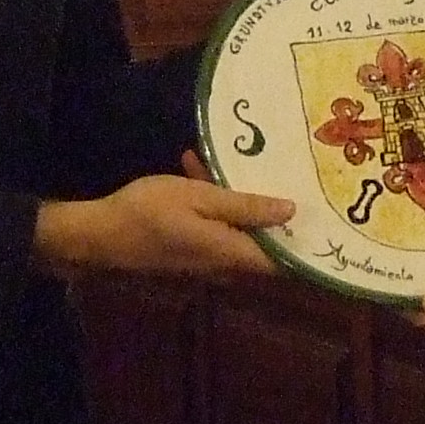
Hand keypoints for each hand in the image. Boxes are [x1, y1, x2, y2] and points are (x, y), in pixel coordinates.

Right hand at [33, 172, 292, 280]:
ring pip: (235, 228)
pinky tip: (195, 165)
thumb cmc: (150, 213)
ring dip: (235, 197)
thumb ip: (246, 206)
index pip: (285, 260)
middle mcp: (225, 265)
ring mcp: (205, 260)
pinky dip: (211, 203)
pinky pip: (212, 226)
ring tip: (232, 158)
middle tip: (290, 173)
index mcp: (233, 253)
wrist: (97, 235)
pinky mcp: (188, 250)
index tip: (327, 214)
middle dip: (274, 209)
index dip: (308, 242)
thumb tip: (292, 211)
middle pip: (263, 242)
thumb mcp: (200, 198)